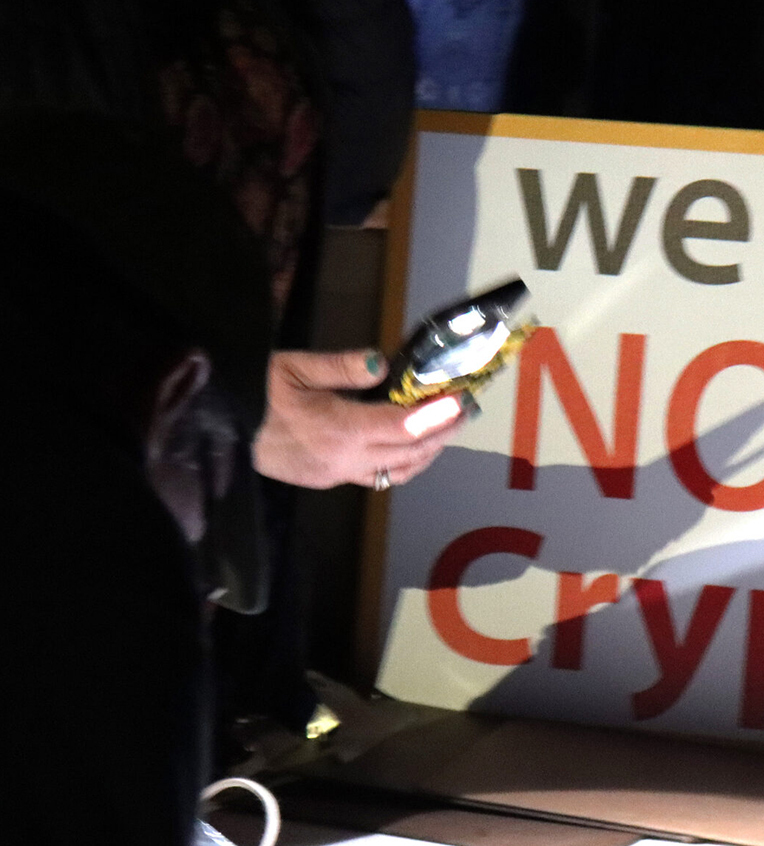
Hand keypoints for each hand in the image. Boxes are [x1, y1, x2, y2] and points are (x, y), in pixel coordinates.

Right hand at [252, 349, 466, 488]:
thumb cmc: (252, 393)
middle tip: (466, 409)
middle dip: (443, 432)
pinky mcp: (330, 481)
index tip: (463, 400)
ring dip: (428, 451)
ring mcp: (338, 475)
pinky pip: (380, 478)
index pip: (403, 427)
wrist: (216, 433)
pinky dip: (404, 463)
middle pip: (410, 452)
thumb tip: (381, 363)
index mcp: (338, 430)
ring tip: (447, 427)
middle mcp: (345, 460)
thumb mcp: (291, 367)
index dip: (438, 415)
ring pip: (399, 471)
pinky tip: (412, 446)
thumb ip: (340, 366)